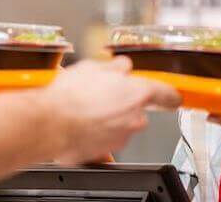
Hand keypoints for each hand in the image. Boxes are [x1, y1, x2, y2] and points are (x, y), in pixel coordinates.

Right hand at [39, 57, 180, 164]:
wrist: (48, 123)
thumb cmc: (70, 95)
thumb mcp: (93, 67)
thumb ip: (115, 67)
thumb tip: (121, 68)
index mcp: (138, 93)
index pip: (167, 94)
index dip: (169, 95)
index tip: (172, 97)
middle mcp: (134, 118)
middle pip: (138, 110)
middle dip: (123, 103)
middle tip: (102, 94)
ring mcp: (120, 137)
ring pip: (121, 125)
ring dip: (108, 118)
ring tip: (85, 108)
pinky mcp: (104, 152)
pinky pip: (105, 139)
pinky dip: (96, 133)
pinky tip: (81, 123)